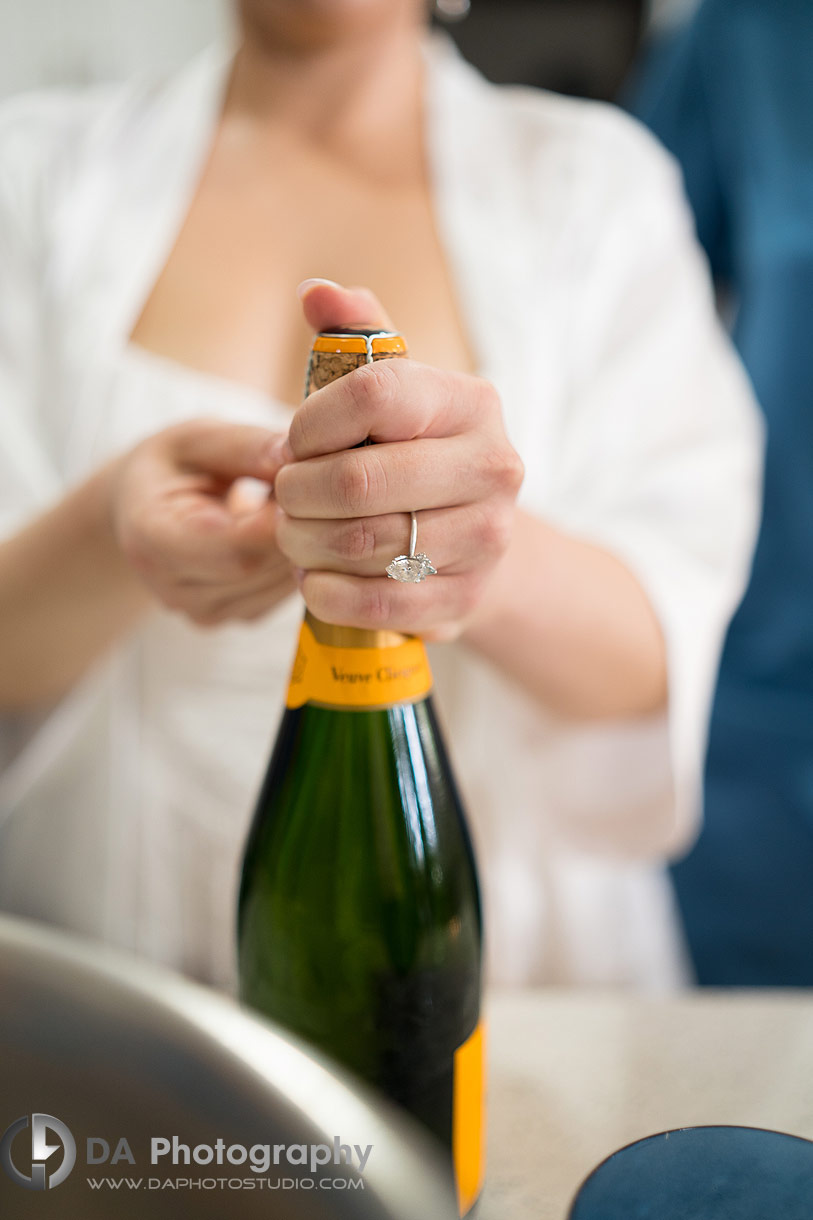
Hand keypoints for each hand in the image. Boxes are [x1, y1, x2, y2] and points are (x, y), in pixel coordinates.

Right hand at [111, 419, 294, 625]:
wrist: (146, 510)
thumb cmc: (173, 466)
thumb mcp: (196, 438)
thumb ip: (242, 446)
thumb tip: (294, 454)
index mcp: (150, 537)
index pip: (228, 546)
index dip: (274, 519)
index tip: (304, 485)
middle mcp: (172, 588)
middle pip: (258, 566)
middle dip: (295, 525)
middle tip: (312, 485)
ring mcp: (204, 611)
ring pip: (278, 583)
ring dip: (303, 542)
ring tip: (298, 503)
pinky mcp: (236, 617)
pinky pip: (284, 592)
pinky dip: (299, 559)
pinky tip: (289, 529)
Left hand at [274, 280, 523, 639]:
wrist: (472, 535)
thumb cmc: (413, 453)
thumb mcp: (393, 390)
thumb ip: (355, 339)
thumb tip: (316, 293)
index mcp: (471, 403)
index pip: (373, 394)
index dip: (311, 423)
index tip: (295, 443)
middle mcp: (494, 466)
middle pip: (357, 481)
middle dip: (296, 493)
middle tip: (282, 497)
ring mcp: (487, 539)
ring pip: (361, 545)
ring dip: (304, 544)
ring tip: (294, 536)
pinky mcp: (466, 599)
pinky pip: (376, 604)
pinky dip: (327, 594)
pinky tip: (313, 580)